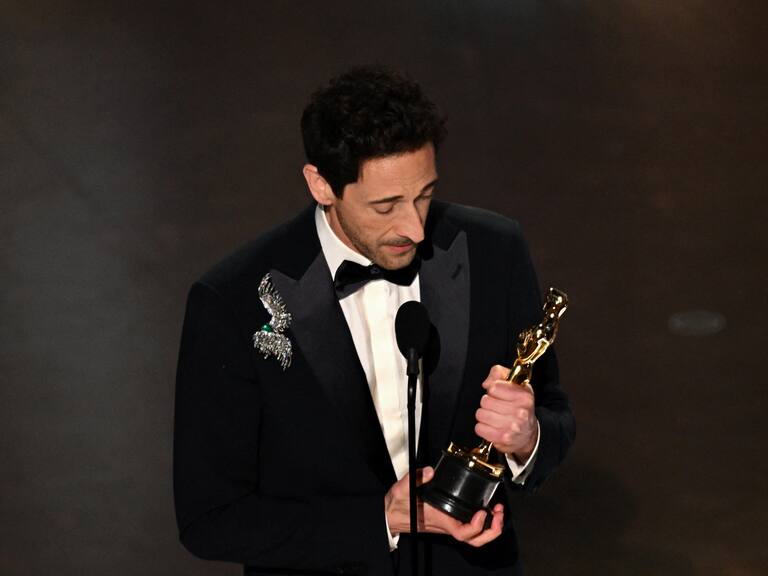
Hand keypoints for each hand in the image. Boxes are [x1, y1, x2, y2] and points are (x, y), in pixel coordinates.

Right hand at [384, 466, 503, 546]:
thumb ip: (416, 478)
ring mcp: (450, 524)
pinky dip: (482, 521)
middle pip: (475, 540)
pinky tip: (485, 507)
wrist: (390, 514)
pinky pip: (470, 527)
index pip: (463, 533)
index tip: (483, 512)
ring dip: (490, 527)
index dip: (477, 527)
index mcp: (441, 519)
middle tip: (499, 513)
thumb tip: (431, 471)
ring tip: (497, 511)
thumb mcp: (403, 488)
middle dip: (492, 531)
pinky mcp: (450, 520)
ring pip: (475, 536)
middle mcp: (448, 525)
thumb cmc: (398, 505)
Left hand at [475, 365, 537, 460]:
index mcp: (523, 396)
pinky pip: (479, 428)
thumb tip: (487, 383)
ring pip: (481, 414)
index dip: (493, 390)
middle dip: (488, 403)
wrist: (528, 434)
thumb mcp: (516, 385)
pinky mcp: (502, 438)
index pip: (493, 387)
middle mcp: (520, 412)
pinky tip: (491, 427)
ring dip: (484, 415)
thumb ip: (499, 374)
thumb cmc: (520, 407)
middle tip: (496, 407)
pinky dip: (482, 427)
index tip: (498, 394)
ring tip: (494, 417)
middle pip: (485, 401)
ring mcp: (511, 426)